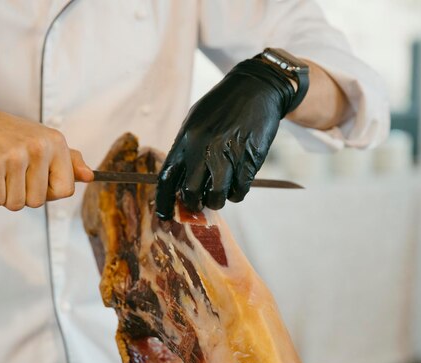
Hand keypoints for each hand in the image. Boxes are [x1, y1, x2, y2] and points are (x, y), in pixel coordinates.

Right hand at [0, 106, 92, 210]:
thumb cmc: (6, 135)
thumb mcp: (41, 142)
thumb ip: (68, 161)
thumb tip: (90, 177)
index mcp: (55, 142)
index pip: (66, 190)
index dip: (48, 193)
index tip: (34, 180)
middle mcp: (38, 147)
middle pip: (38, 201)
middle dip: (21, 194)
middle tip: (9, 174)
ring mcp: (15, 155)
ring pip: (16, 203)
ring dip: (2, 194)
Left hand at [155, 58, 296, 219]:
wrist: (256, 88)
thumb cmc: (222, 107)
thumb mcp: (196, 122)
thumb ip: (186, 150)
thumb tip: (180, 184)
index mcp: (185, 139)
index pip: (167, 178)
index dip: (164, 202)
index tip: (165, 216)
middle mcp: (203, 148)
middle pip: (190, 193)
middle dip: (194, 205)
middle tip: (200, 204)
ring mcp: (227, 154)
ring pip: (216, 197)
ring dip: (217, 201)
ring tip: (221, 191)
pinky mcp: (249, 159)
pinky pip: (239, 191)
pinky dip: (237, 193)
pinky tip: (238, 181)